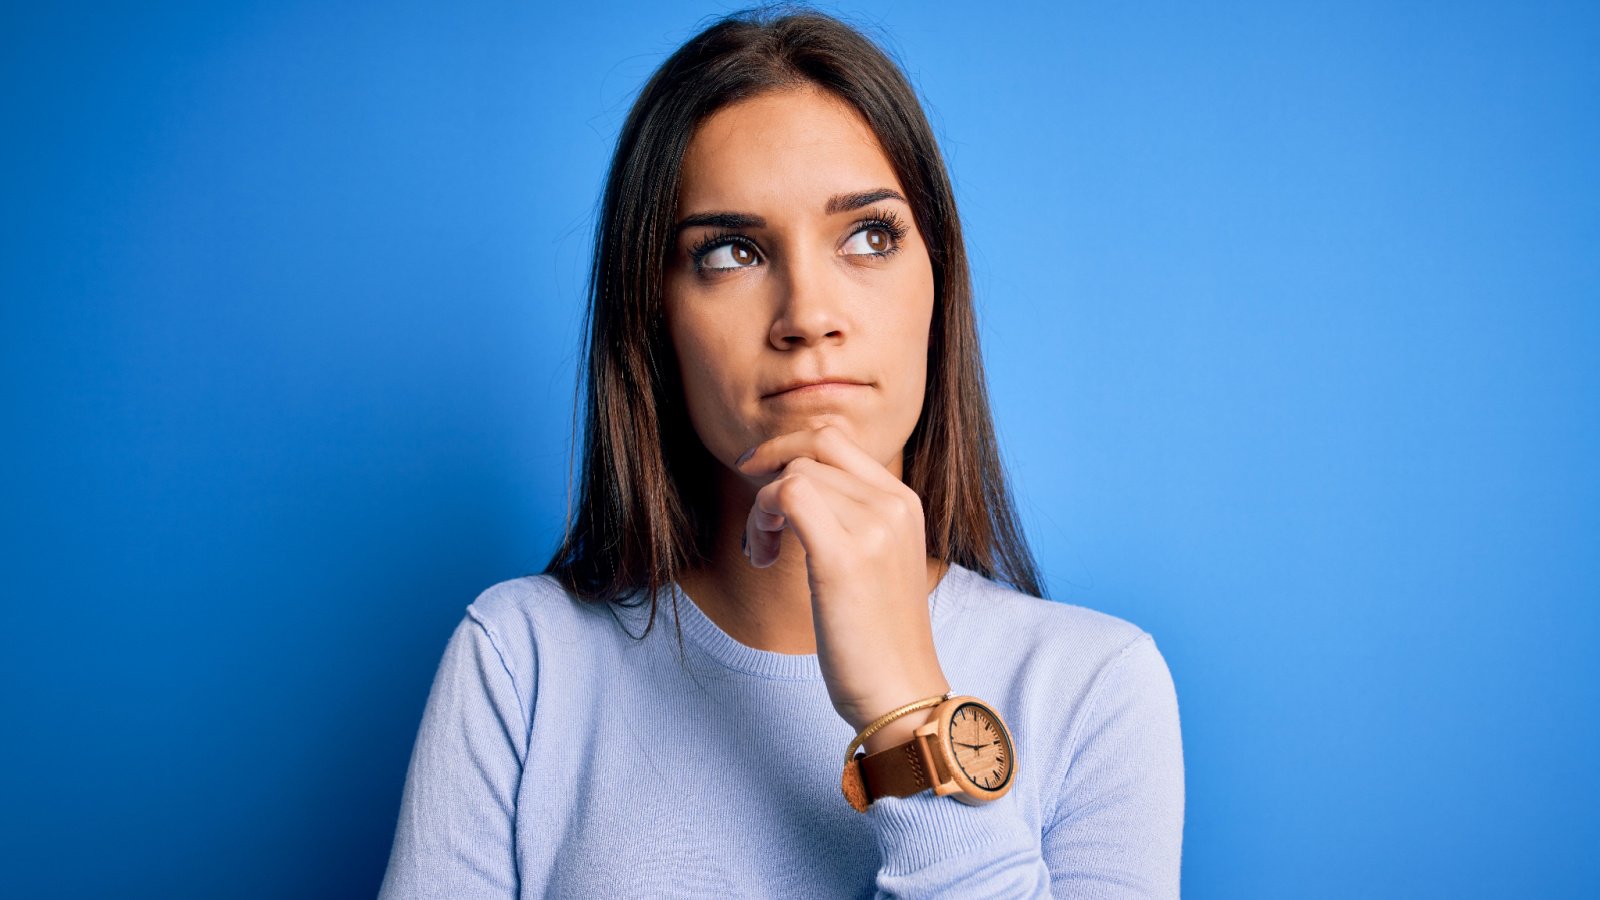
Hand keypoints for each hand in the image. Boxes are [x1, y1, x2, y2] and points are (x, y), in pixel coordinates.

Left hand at [735, 423, 948, 742]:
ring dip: (761, 510)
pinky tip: (763, 557)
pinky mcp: (844, 557)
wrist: (901, 694)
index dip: (788, 449)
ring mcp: (874, 527)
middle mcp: (894, 505)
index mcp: (904, 502)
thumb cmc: (876, 637)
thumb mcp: (874, 560)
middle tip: (756, 520)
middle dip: (769, 472)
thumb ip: (849, 517)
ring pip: (794, 473)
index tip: (759, 479)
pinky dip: (762, 518)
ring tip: (763, 553)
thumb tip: (791, 482)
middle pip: (812, 449)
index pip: (836, 440)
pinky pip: (788, 495)